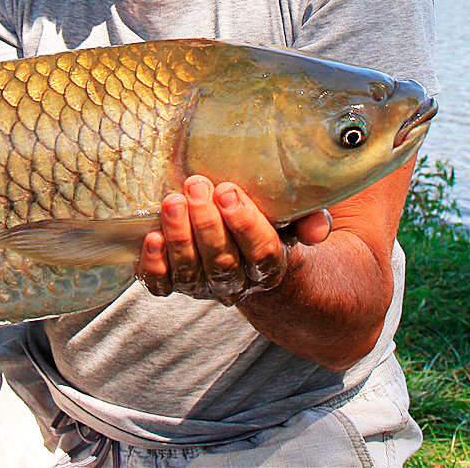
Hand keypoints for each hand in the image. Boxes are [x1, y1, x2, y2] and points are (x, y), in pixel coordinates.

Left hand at [136, 175, 332, 304]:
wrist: (244, 254)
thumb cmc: (268, 222)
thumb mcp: (293, 217)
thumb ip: (310, 218)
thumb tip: (318, 230)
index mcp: (270, 265)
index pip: (262, 253)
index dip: (245, 224)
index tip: (228, 191)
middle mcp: (236, 281)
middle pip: (223, 262)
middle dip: (207, 224)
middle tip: (196, 185)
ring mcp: (203, 285)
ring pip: (191, 272)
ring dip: (180, 237)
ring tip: (172, 201)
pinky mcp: (174, 283)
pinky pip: (161, 284)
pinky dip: (154, 264)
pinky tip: (152, 237)